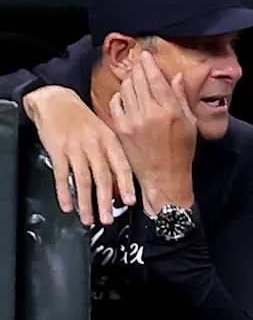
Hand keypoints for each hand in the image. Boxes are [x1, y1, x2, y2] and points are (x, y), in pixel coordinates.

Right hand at [23, 85, 135, 226]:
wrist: (56, 100)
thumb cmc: (83, 120)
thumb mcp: (104, 132)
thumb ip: (112, 156)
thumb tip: (119, 185)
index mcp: (110, 141)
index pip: (121, 166)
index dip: (126, 185)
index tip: (130, 202)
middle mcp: (94, 145)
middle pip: (103, 177)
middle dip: (106, 202)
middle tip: (108, 219)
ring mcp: (75, 148)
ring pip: (83, 180)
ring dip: (86, 203)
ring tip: (89, 219)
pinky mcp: (57, 150)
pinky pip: (62, 176)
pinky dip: (64, 192)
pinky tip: (67, 205)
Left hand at [108, 52, 195, 213]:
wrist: (164, 177)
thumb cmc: (181, 152)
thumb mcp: (190, 124)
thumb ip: (182, 98)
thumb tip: (176, 77)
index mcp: (170, 110)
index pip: (155, 78)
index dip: (149, 63)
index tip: (146, 56)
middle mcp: (150, 112)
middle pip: (139, 79)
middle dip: (138, 68)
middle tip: (139, 64)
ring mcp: (133, 119)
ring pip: (126, 88)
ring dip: (130, 80)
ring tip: (134, 80)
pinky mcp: (121, 127)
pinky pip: (116, 102)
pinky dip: (120, 96)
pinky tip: (126, 98)